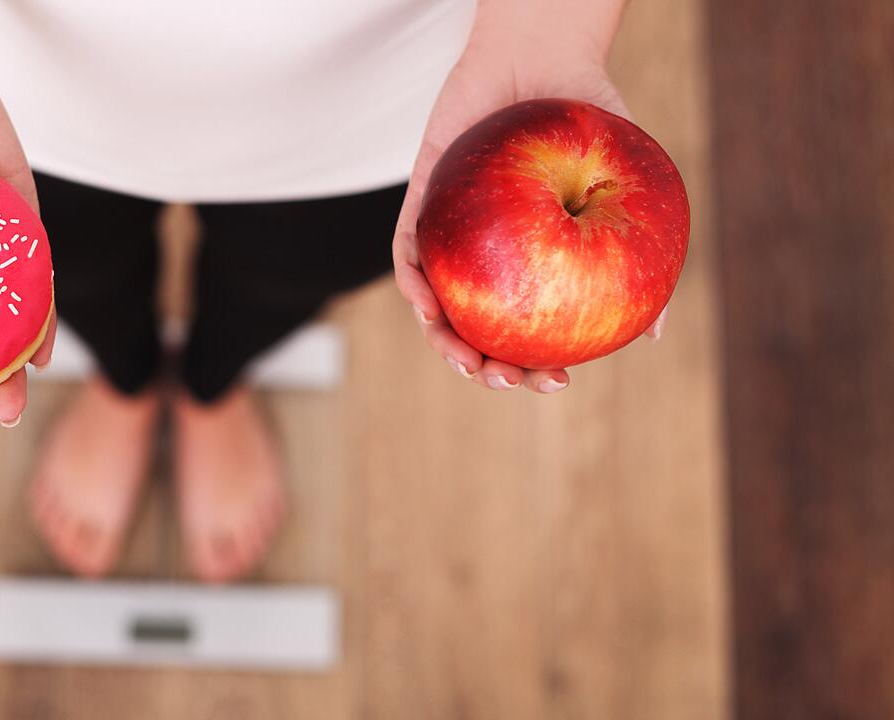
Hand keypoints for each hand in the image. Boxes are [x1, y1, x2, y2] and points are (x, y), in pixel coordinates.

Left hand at [392, 6, 664, 393]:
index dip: (535, 366)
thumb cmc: (588, 120)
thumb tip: (655, 332)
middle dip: (485, 369)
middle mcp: (488, 256)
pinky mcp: (420, 203)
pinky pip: (408, 252)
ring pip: (436, 304)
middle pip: (476, 329)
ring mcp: (451, 234)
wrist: (543, 57)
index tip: (555, 382)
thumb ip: (636, 253)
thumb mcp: (625, 186)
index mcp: (532, 262)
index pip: (527, 330)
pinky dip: (414, 283)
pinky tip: (428, 303)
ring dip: (443, 340)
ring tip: (466, 361)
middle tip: (506, 380)